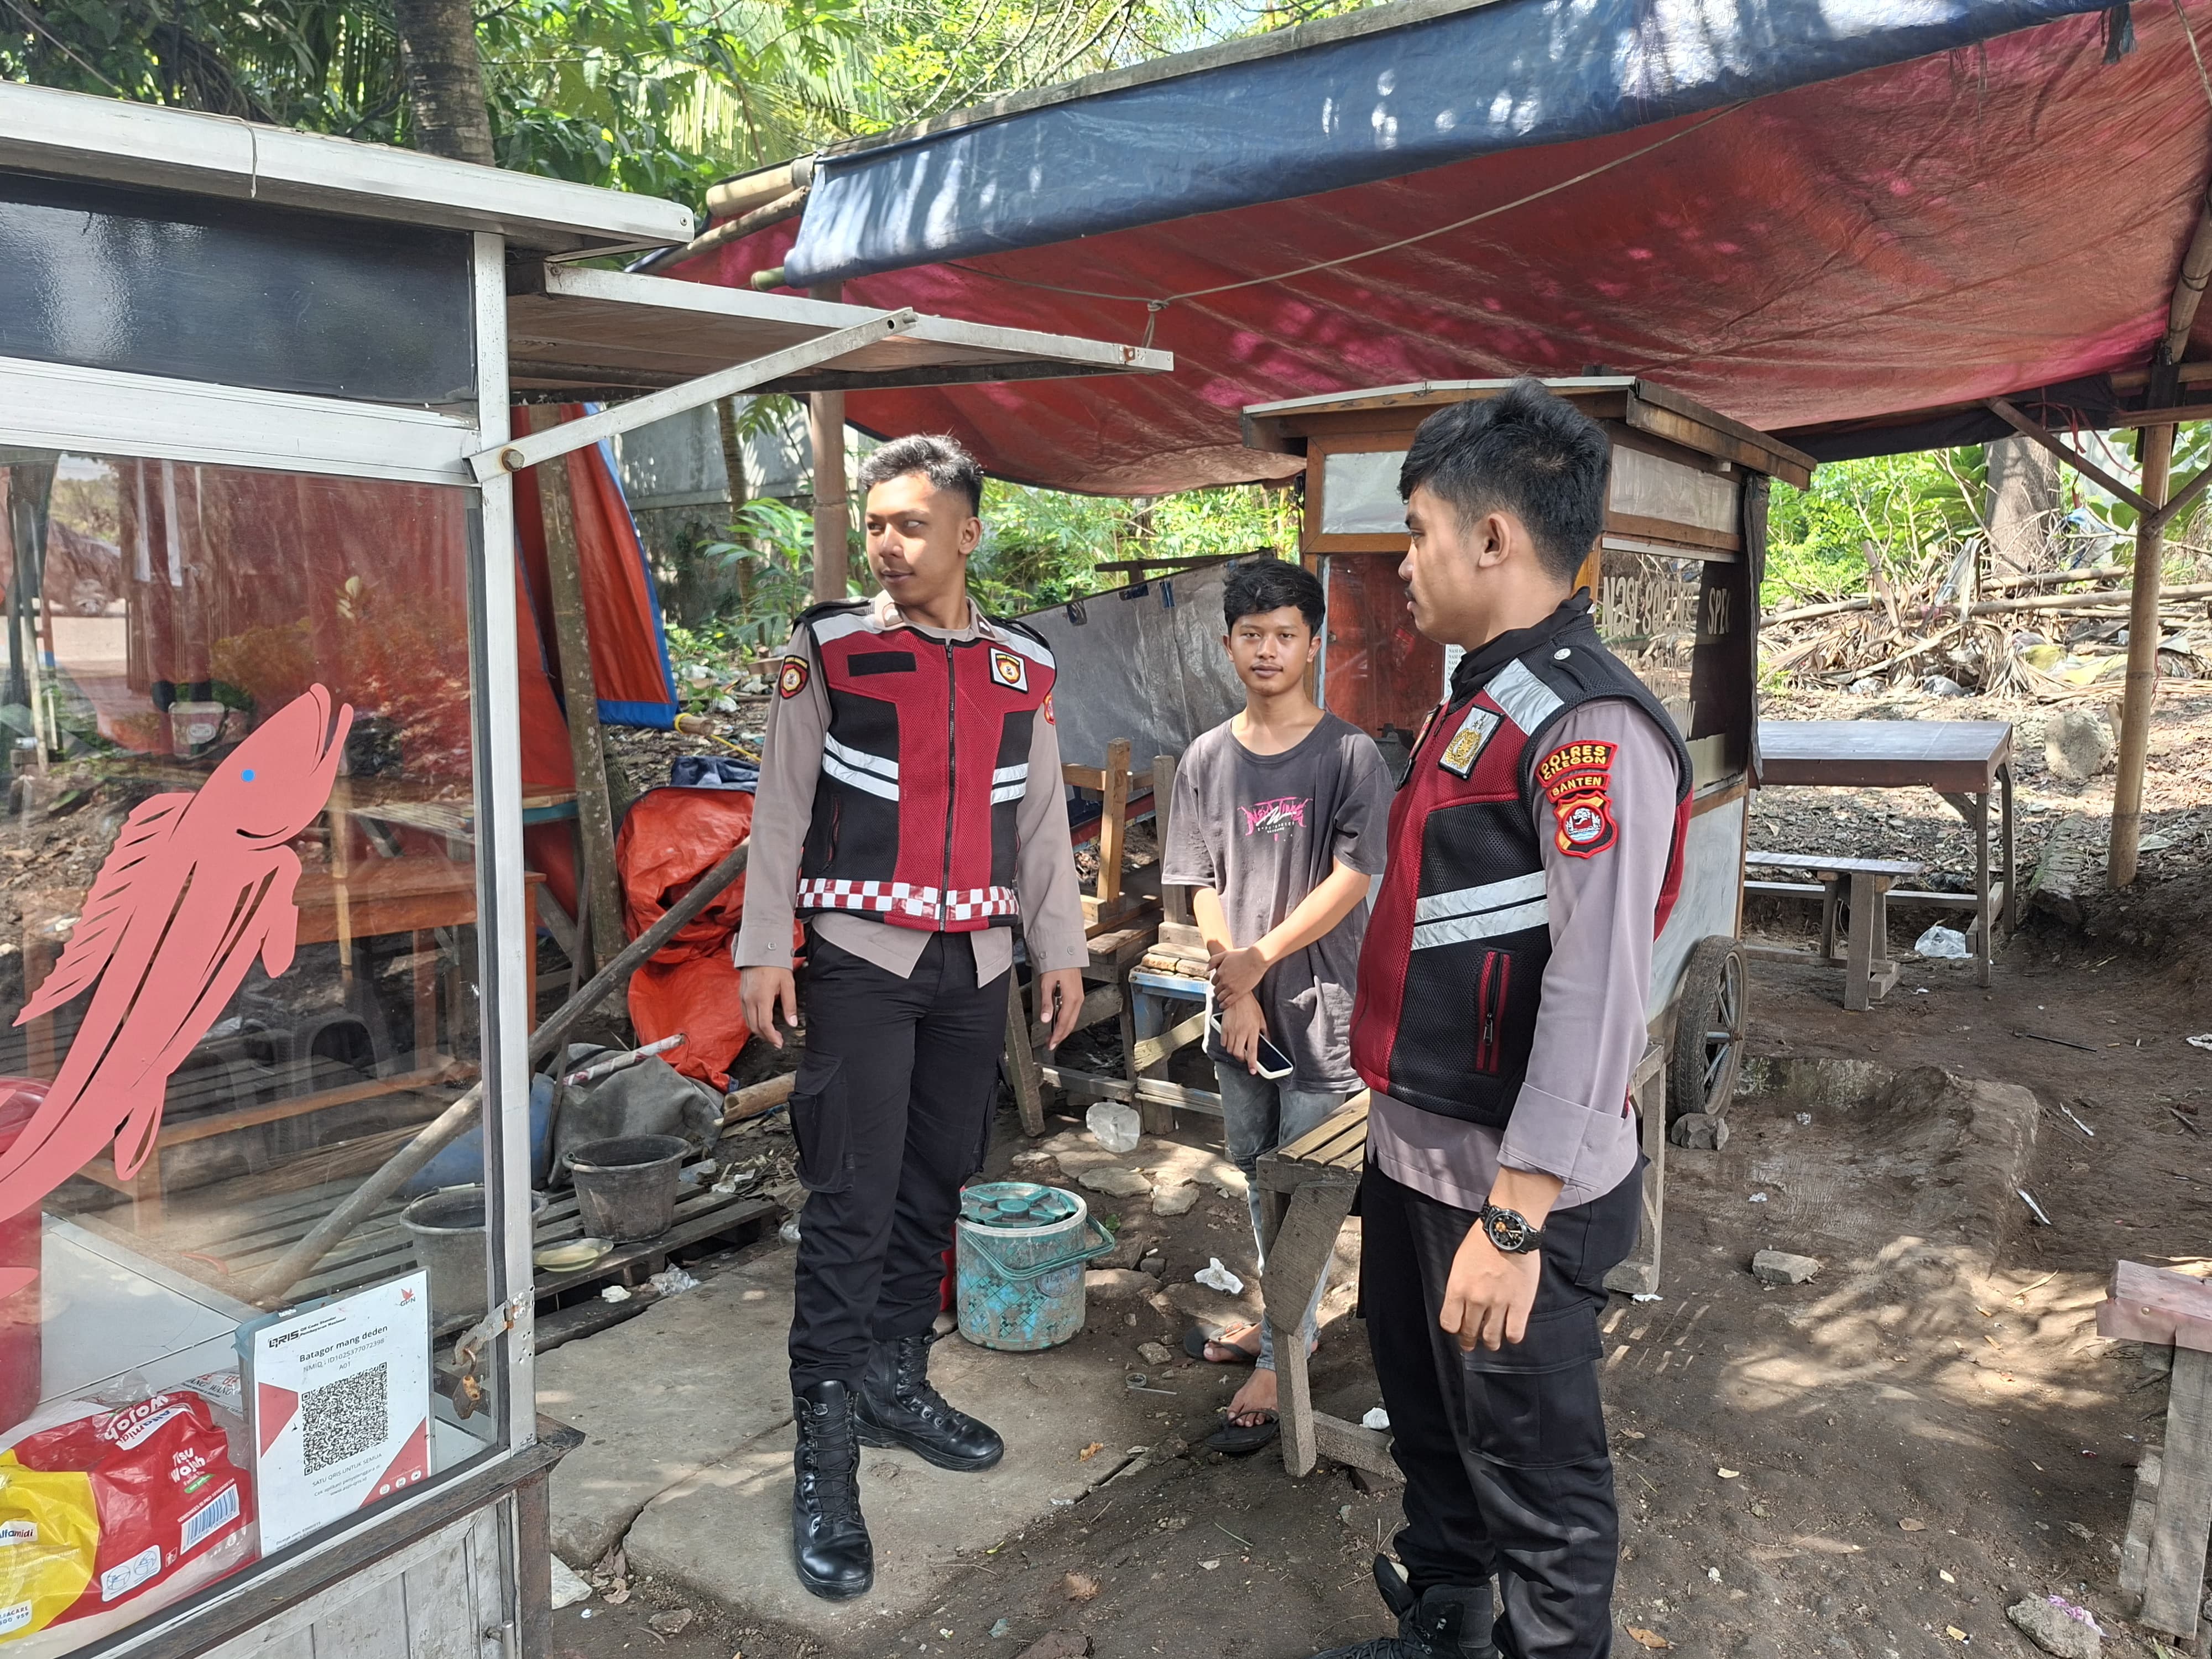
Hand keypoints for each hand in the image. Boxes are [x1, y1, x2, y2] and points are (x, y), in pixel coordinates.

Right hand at [740, 966, 798, 1048]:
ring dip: (758, 1030)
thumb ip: (790, 1005)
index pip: (764, 1025)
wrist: (760, 949)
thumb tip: (792, 1023)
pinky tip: (761, 1021)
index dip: (772, 1037)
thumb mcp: (788, 984)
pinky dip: (753, 1021)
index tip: (779, 1042)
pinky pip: (745, 1013)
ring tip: (770, 1033)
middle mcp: (749, 999)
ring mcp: (743, 997)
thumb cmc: (774, 964)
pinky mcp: (741, 994)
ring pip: (748, 1022)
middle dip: (765, 1037)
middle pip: (754, 1027)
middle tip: (776, 1041)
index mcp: (762, 998)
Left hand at [1038, 968, 1086, 1048]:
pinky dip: (1066, 1020)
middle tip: (1051, 1043)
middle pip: (1070, 1024)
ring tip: (1053, 1035)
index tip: (1051, 1043)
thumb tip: (1046, 1019)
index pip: (1064, 1023)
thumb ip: (1046, 1003)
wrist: (1065, 953)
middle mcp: (1078, 999)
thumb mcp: (1047, 984)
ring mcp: (1079, 996)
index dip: (1057, 1035)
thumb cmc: (1056, 965)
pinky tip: (1060, 1022)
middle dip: (1061, 1036)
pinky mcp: (1077, 994)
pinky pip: (1073, 1012)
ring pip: (1072, 1019)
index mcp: (1071, 999)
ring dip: (1063, 1029)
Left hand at [1209, 943, 1267, 1002]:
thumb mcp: (1225, 954)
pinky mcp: (1238, 993)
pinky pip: (1228, 1002)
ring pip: (1220, 996)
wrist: (1256, 959)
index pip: (1214, 981)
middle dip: (1218, 990)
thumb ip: (1214, 960)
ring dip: (1220, 997)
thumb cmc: (1243, 955)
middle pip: (1216, 989)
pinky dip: (1224, 1004)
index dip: (1217, 982)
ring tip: (1222, 998)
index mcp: (1220, 972)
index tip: (1219, 983)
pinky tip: (1223, 1005)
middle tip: (1221, 990)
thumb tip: (1207, 969)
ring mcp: (1230, 987)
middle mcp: (1223, 981)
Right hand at [1220, 994, 1268, 1074]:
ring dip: (1234, 1052)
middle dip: (1241, 1059)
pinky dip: (1226, 1045)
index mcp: (1252, 1030)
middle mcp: (1241, 1032)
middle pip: (1238, 1053)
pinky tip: (1230, 1041)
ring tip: (1237, 1048)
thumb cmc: (1250, 1005)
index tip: (1253, 1070)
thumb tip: (1268, 1041)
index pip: (1252, 1051)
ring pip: (1229, 1049)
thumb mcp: (1262, 1018)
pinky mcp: (1224, 1027)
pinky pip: (1223, 1042)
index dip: (1252, 1063)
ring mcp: (1231, 1030)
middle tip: (1243, 1057)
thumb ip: (1265, 1031)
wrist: (1237, 996)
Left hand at [1439, 1222, 1541, 1351]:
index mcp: (1457, 1288)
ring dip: (1490, 1343)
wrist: (1508, 1229)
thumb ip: (1459, 1287)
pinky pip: (1515, 1333)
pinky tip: (1510, 1332)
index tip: (1458, 1327)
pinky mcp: (1521, 1304)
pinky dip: (1512, 1336)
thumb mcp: (1459, 1263)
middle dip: (1469, 1341)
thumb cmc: (1481, 1241)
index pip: (1449, 1323)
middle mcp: (1476, 1300)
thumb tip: (1460, 1305)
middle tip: (1471, 1343)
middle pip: (1469, 1333)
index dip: (1454, 1328)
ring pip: (1491, 1338)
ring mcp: (1499, 1303)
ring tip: (1492, 1342)